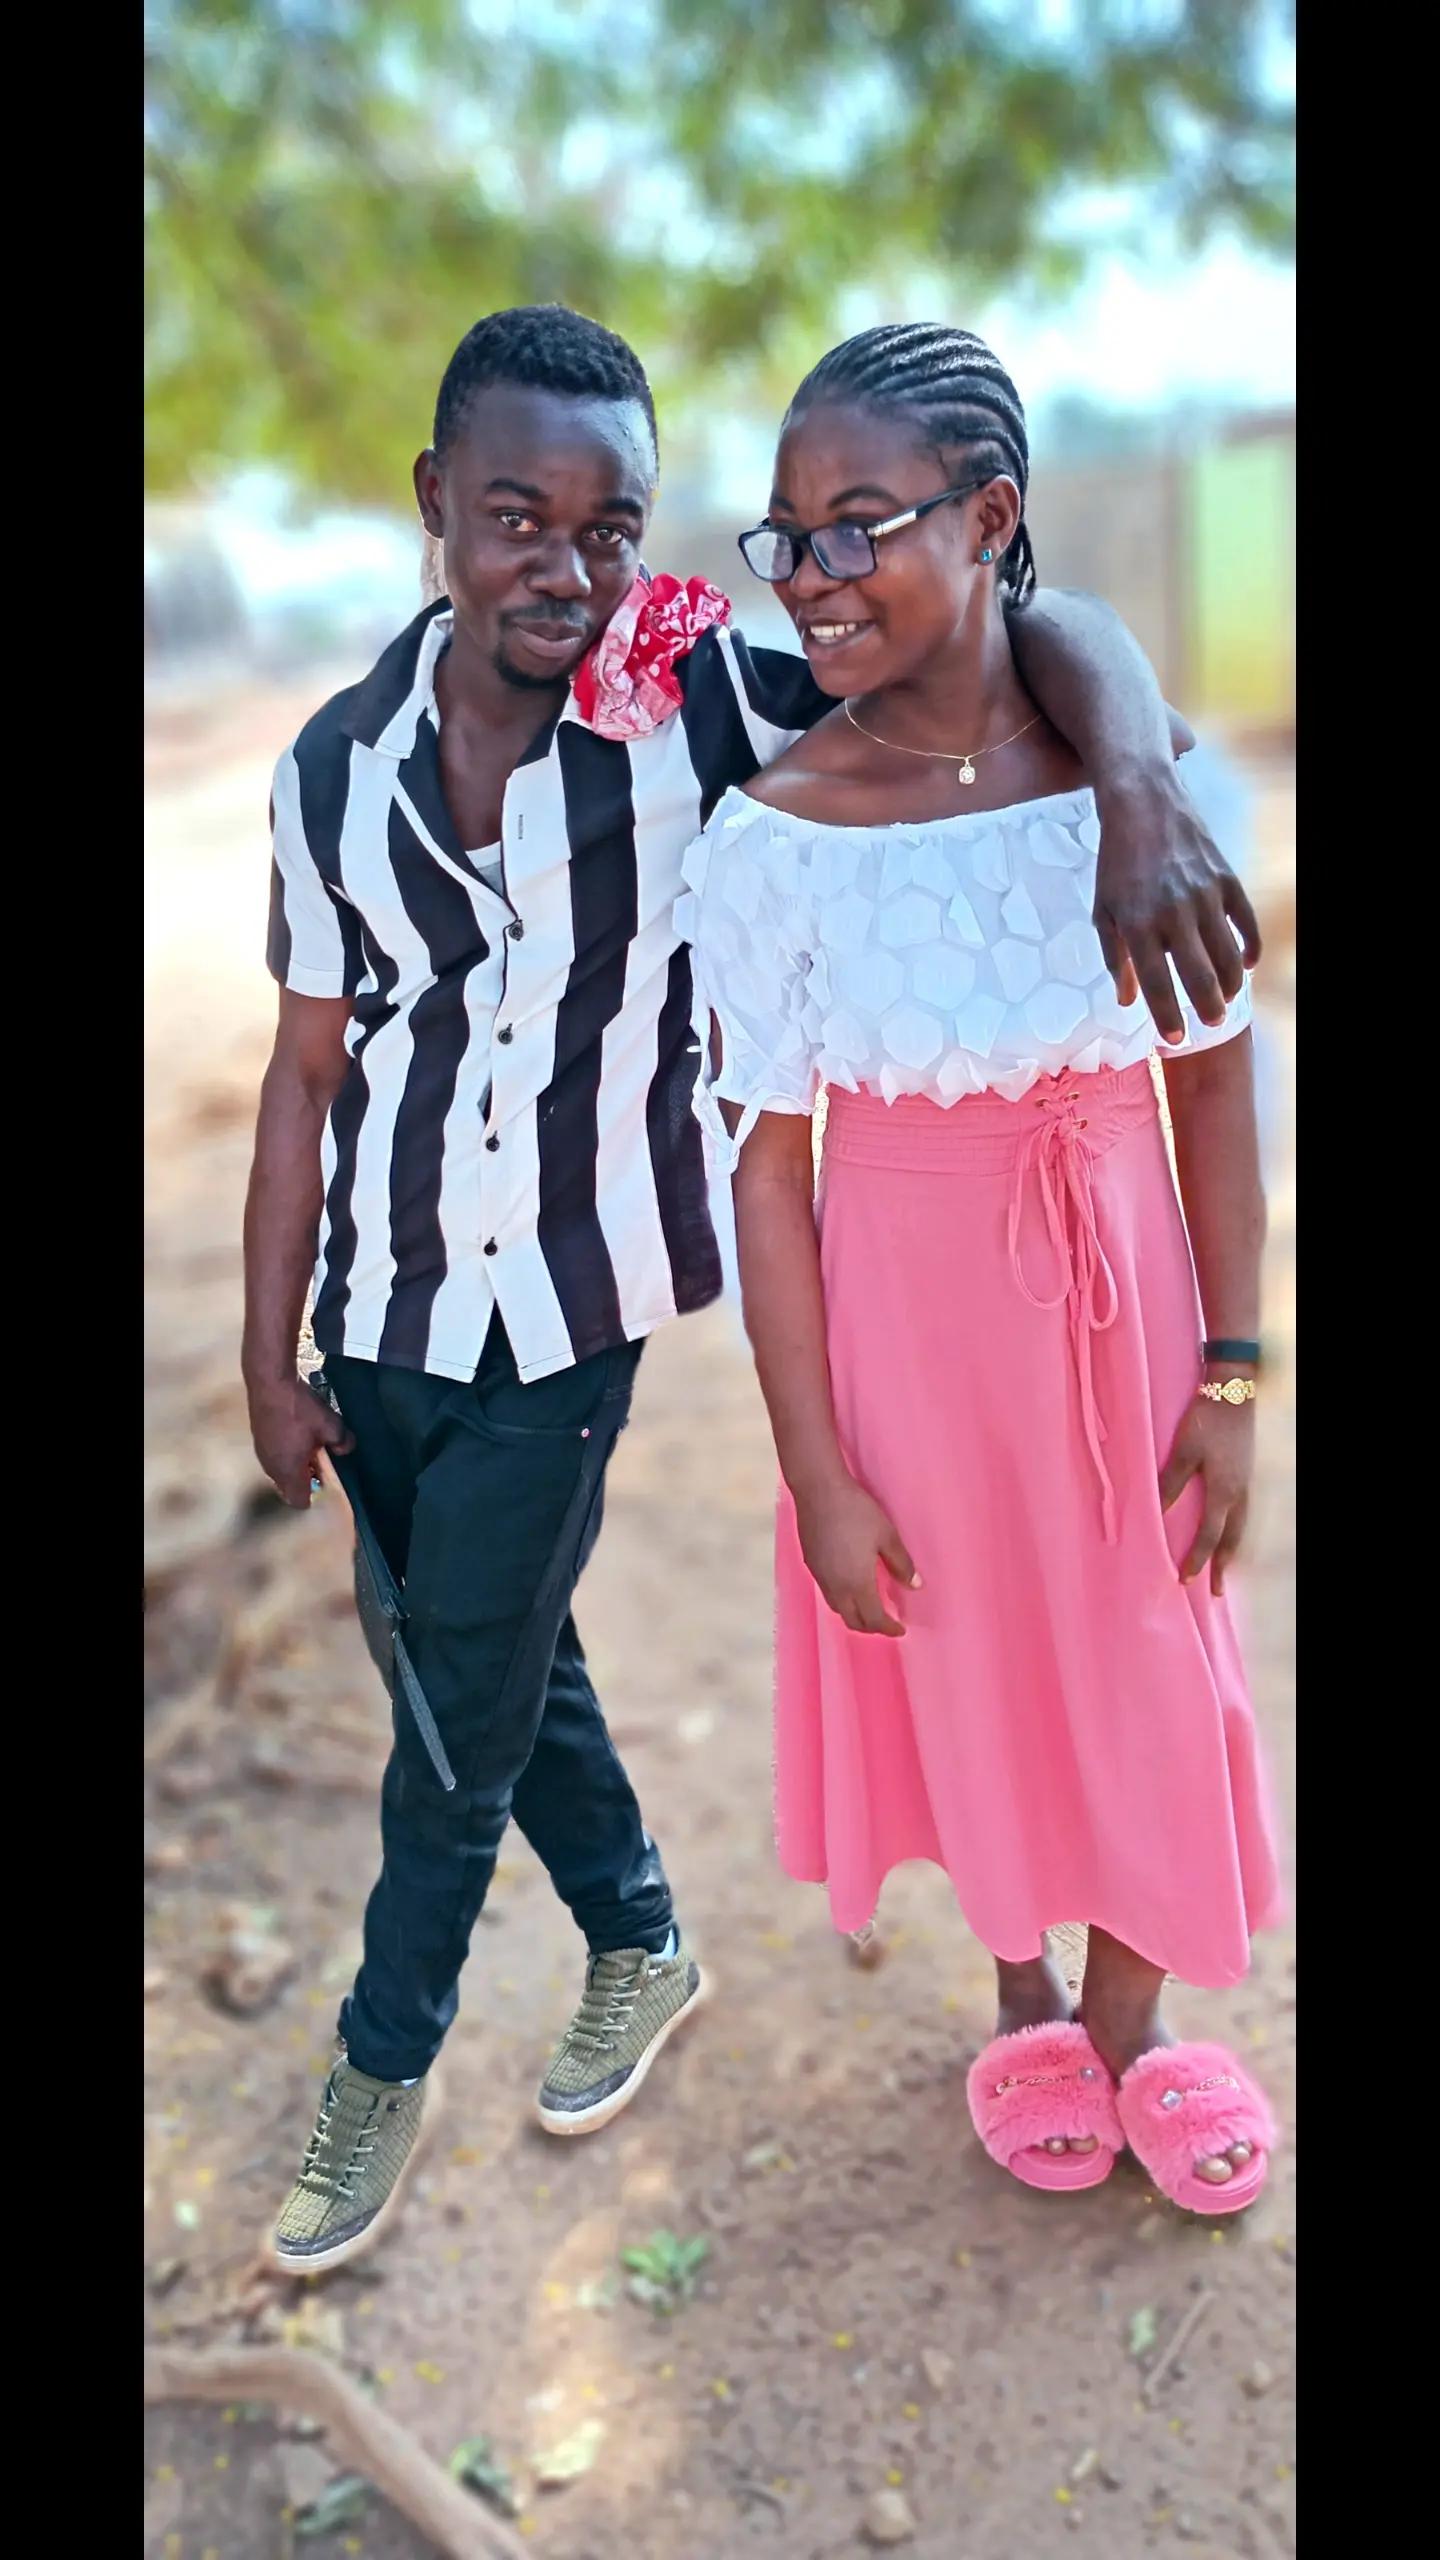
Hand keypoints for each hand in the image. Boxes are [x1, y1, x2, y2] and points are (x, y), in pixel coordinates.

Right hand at [248, 1374, 354, 1509]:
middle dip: (305, 1479)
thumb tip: (344, 1449)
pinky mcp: (258, 1438)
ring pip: (280, 1471)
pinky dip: (285, 1451)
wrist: (270, 1382)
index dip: (315, 1494)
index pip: (299, 1500)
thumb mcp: (331, 1425)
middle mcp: (271, 1467)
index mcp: (288, 1471)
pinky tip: (296, 1432)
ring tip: (309, 1443)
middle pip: (288, 1487)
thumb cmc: (300, 1409)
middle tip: (320, 1460)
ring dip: (295, 1464)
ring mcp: (261, 1452)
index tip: (325, 1479)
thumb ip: (343, 1442)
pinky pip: (274, 1456)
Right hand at [794, 1474, 920, 1636]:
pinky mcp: (811, 1564)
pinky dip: (843, 1600)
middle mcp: (836, 1587)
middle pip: (853, 1621)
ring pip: (838, 1609)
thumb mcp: (887, 1536)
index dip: (889, 1628)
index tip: (901, 1629)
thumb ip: (901, 1564)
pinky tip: (851, 1585)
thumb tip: (915, 1585)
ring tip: (870, 1606)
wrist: (818, 1491)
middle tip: (886, 1622)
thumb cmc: (856, 1511)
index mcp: (857, 1584)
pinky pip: (828, 1593)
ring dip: (855, 1614)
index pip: (873, 1620)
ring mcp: (820, 1577)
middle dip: (871, 1627)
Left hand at [1093, 772, 1260, 1045]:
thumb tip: (1126, 1000)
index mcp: (1137, 923)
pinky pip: (1246, 922)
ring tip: (1226, 998)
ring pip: (1228, 955)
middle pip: (1200, 976)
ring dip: (1232, 984)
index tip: (1176, 1038)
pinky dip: (1250, 947)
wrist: (1143, 802)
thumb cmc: (1117, 862)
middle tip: (1210, 1021)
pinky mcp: (1225, 877)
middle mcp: (1173, 912)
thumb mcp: (1104, 908)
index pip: (1156, 983)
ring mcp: (1203, 894)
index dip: (1168, 1016)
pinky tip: (1246, 964)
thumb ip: (1114, 956)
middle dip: (1208, 1008)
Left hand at [1158, 1395, 1253, 1592]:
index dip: (1197, 1559)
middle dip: (1224, 1565)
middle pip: (1233, 1538)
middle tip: (1218, 1591)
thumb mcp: (1184, 1451)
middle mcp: (1240, 1492)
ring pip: (1242, 1526)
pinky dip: (1236, 1528)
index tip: (1185, 1579)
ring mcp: (1246, 1482)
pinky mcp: (1246, 1472)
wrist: (1233, 1391)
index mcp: (1224, 1491)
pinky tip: (1229, 1528)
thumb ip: (1172, 1483)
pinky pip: (1243, 1511)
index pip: (1210, 1536)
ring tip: (1224, 1566)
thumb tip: (1159, 1514)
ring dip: (1232, 1548)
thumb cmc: (1205, 1420)